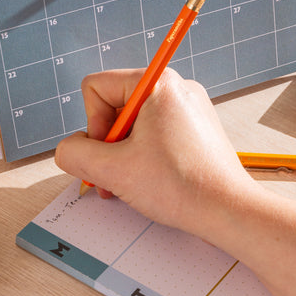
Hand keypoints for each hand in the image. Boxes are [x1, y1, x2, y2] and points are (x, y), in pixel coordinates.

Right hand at [55, 68, 253, 236]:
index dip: (91, 124)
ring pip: (134, 125)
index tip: (108, 154)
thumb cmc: (183, 187)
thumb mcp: (112, 171)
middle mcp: (176, 90)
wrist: (227, 211)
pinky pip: (155, 135)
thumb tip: (68, 149)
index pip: (96, 87)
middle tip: (115, 175)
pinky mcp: (195, 130)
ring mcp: (189, 110)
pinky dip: (144, 157)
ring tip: (130, 184)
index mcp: (158, 84)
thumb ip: (75, 154)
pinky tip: (149, 182)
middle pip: (115, 106)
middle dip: (108, 145)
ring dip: (123, 155)